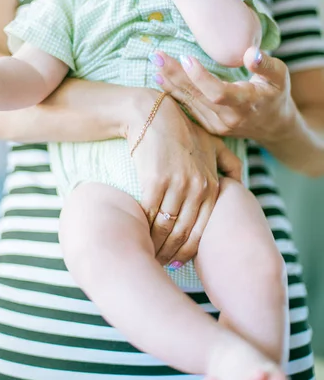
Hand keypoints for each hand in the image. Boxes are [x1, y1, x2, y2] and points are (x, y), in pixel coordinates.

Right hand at [126, 91, 241, 265]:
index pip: (203, 229)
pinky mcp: (155, 182)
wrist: (152, 115)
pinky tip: (139, 236)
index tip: (177, 261)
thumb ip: (230, 165)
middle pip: (184, 233)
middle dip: (171, 254)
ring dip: (157, 246)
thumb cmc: (182, 131)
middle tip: (161, 264)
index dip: (189, 250)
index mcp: (213, 184)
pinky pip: (151, 215)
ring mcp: (177, 185)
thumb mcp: (214, 144)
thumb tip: (241, 185)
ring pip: (167, 228)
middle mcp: (198, 187)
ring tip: (149, 254)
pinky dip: (145, 230)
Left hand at [151, 47, 294, 145]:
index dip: (201, 78)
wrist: (272, 125)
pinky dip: (173, 92)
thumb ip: (265, 65)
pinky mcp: (208, 126)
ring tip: (154, 62)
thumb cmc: (275, 94)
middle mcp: (229, 118)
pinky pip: (188, 108)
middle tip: (157, 56)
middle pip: (197, 96)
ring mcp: (216, 125)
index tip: (186, 57)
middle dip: (176, 75)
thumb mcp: (279, 76)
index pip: (219, 93)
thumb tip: (251, 53)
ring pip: (189, 102)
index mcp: (246, 103)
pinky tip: (160, 77)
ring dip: (170, 82)